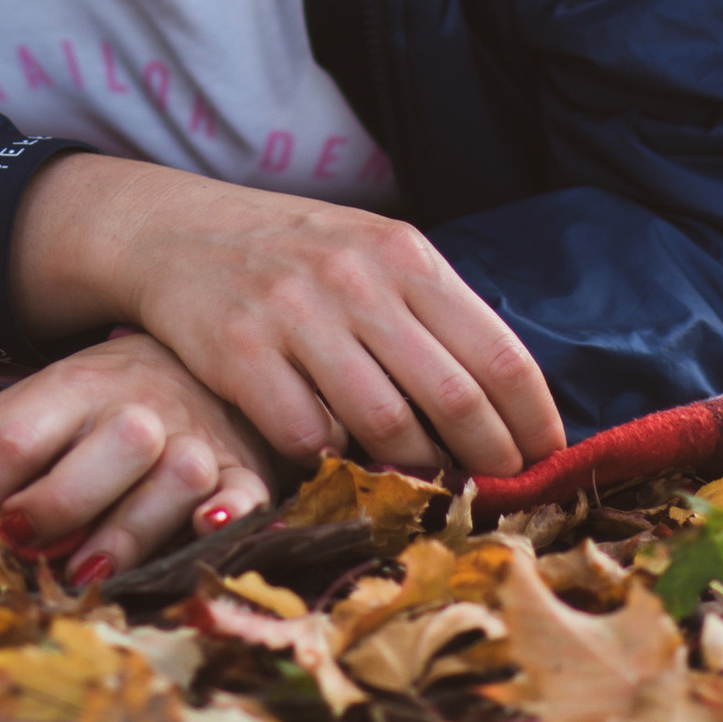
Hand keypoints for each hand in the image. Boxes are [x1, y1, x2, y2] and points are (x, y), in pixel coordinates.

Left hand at [0, 331, 273, 584]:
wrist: (194, 365)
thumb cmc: (95, 405)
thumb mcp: (32, 405)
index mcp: (74, 386)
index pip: (22, 432)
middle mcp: (140, 408)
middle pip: (110, 444)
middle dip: (61, 502)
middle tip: (24, 540)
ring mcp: (196, 439)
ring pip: (175, 477)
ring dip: (130, 529)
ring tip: (88, 569)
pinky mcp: (242, 471)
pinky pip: (243, 495)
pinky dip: (226, 515)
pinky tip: (201, 528)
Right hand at [9, 155, 563, 480]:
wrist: (178, 231)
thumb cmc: (294, 254)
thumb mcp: (371, 254)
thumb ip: (431, 312)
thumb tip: (506, 402)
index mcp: (403, 254)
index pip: (499, 353)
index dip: (532, 421)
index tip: (545, 459)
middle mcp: (355, 280)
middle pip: (454, 398)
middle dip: (489, 460)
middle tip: (496, 490)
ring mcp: (296, 315)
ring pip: (387, 426)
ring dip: (415, 471)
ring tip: (426, 485)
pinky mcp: (241, 353)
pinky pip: (309, 435)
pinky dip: (334, 461)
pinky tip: (340, 461)